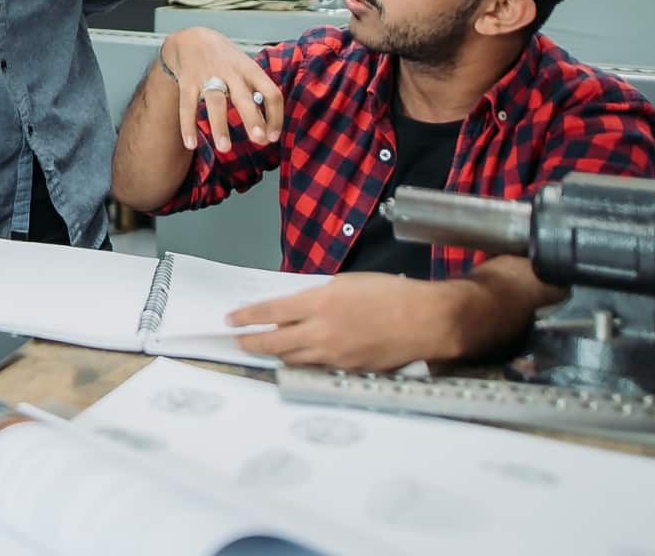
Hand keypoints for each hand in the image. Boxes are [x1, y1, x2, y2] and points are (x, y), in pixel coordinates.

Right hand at [160, 27, 282, 152]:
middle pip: (244, 97)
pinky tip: (191, 144)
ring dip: (220, 126)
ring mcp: (208, 75)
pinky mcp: (187, 81)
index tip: (273, 136)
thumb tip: (267, 127)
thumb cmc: (225, 60)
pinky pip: (187, 105)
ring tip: (225, 148)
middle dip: (252, 118)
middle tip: (259, 140)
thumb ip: (255, 94)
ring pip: (215, 102)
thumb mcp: (245, 68)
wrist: (192, 38)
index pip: (270, 91)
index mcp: (250, 69)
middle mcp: (231, 72)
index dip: (275, 115)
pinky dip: (188, 126)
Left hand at [227, 273, 471, 370]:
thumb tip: (298, 307)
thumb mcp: (348, 283)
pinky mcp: (346, 370)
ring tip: (264, 348)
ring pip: (293, 358)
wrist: (423, 320)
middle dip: (252, 341)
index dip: (248, 316)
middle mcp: (321, 331)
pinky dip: (302, 361)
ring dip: (276, 352)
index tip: (231, 319)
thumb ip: (320, 297)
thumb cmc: (388, 293)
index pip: (272, 311)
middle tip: (239, 341)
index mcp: (319, 302)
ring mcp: (333, 355)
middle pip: (275, 341)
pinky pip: (316, 366)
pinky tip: (299, 357)